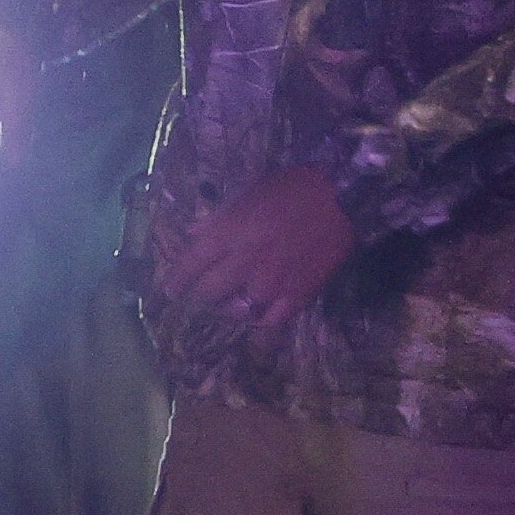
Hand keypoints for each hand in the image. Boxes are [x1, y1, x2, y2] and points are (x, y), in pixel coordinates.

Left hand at [156, 168, 357, 331]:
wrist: (344, 199)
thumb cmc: (293, 188)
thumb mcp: (247, 192)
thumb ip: (218, 218)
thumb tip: (193, 235)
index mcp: (228, 233)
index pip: (190, 265)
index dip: (176, 281)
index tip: (171, 290)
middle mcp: (243, 263)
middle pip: (208, 292)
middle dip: (197, 298)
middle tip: (196, 299)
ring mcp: (270, 283)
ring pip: (235, 311)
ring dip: (227, 311)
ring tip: (226, 308)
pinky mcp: (296, 295)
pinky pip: (271, 322)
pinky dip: (259, 326)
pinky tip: (255, 324)